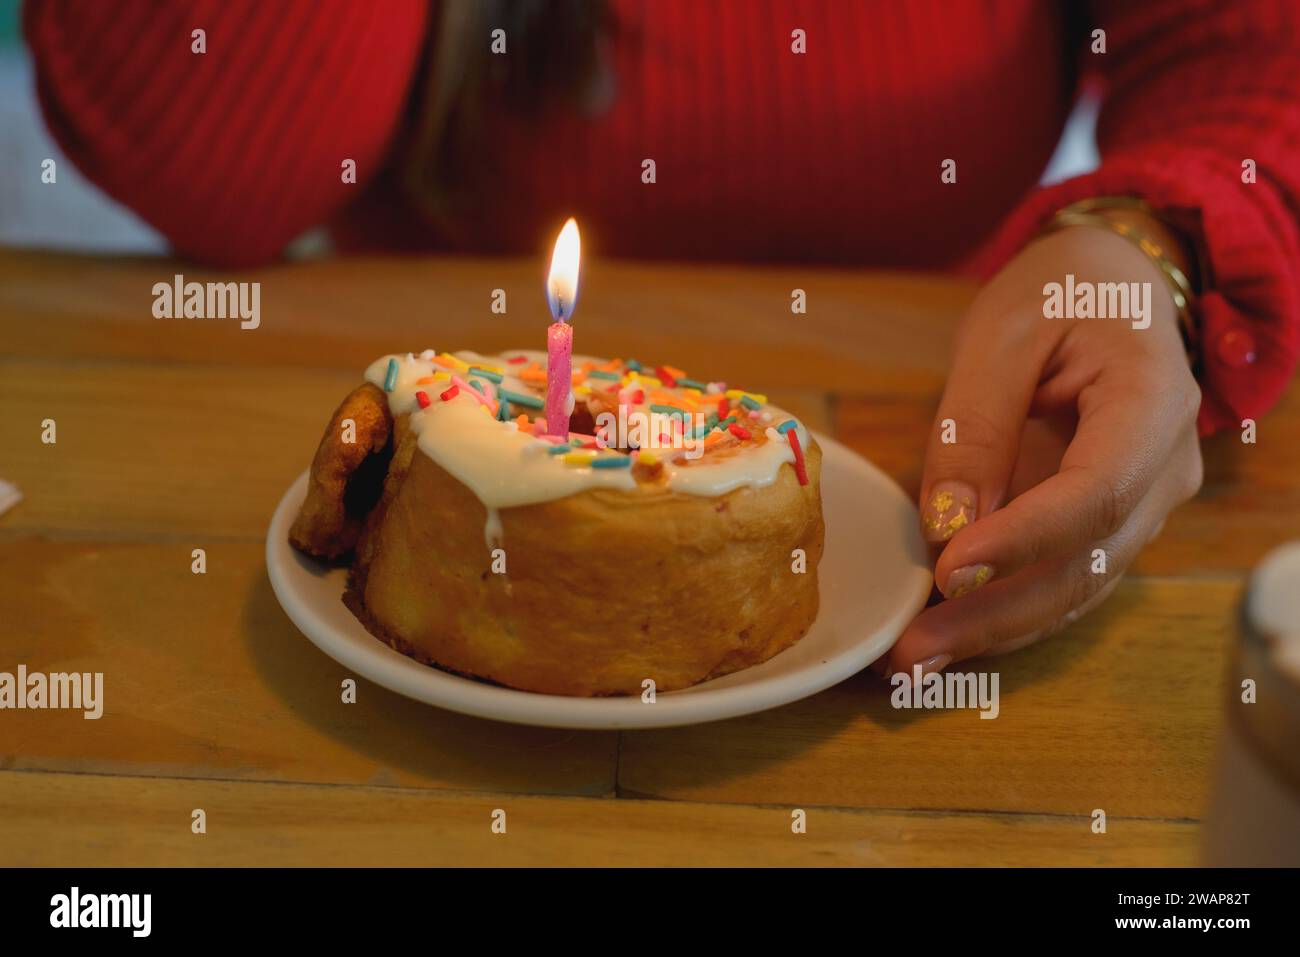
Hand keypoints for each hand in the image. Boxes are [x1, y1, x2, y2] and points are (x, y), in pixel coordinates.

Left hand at [886, 220, 1203, 673]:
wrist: (1113, 282)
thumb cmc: (1060, 291)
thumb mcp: (1003, 334)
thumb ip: (976, 427)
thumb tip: (948, 527)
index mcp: (1153, 400)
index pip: (1096, 492)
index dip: (1023, 541)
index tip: (948, 573)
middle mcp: (1165, 467)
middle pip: (1087, 563)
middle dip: (995, 614)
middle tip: (912, 652)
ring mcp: (1145, 502)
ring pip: (1077, 586)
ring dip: (995, 630)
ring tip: (914, 660)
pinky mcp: (1108, 522)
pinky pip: (1063, 577)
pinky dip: (1005, 611)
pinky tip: (945, 635)